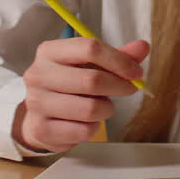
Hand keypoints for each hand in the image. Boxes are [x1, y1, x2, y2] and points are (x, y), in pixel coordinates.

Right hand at [14, 37, 149, 152]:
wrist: (39, 115)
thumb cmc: (69, 85)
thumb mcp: (90, 65)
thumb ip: (117, 56)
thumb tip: (143, 47)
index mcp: (50, 51)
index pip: (90, 48)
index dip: (119, 60)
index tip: (136, 72)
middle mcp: (38, 74)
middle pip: (92, 80)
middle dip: (118, 87)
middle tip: (128, 89)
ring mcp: (36, 102)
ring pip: (90, 108)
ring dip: (106, 109)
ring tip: (101, 106)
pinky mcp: (41, 129)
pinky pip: (84, 131)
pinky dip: (94, 128)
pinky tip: (86, 122)